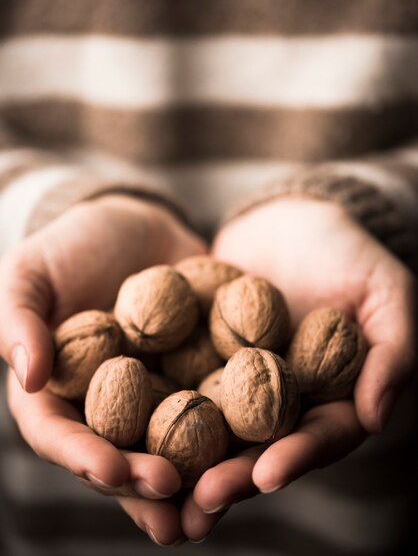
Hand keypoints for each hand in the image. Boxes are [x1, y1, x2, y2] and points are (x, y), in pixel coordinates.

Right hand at [2, 194, 205, 545]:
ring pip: (173, 444)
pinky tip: (263, 444)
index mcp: (61, 392)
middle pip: (122, 456)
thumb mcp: (30, 273)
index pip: (62, 434)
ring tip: (221, 504)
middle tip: (177, 514)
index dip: (84, 458)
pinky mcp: (199, 372)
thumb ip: (19, 321)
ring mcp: (158, 391)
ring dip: (196, 480)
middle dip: (147, 487)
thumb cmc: (69, 245)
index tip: (112, 470)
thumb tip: (27, 376)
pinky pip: (217, 402)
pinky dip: (236, 427)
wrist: (132, 222)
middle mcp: (109, 403)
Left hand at [180, 198, 416, 541]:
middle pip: (258, 446)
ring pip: (213, 426)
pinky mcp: (199, 354)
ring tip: (158, 483)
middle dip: (231, 474)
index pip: (317, 436)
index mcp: (329, 396)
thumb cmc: (349, 252)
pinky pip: (179, 379)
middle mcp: (281, 398)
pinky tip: (128, 421)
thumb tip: (374, 417)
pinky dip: (156, 401)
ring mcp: (236, 378)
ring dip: (188, 457)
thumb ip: (392, 352)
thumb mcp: (386, 292)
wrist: (290, 216)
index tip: (267, 475)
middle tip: (200, 500)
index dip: (295, 458)